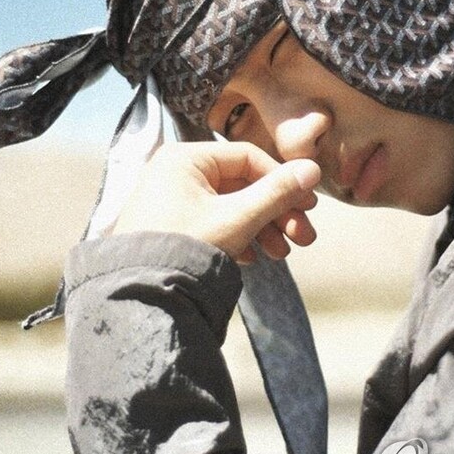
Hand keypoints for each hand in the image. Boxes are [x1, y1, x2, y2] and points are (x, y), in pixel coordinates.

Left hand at [112, 141, 320, 262]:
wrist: (140, 296)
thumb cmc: (186, 247)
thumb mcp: (239, 218)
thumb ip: (278, 192)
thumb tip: (313, 169)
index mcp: (186, 159)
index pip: (248, 158)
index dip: (283, 180)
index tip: (308, 205)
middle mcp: (176, 173)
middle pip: (242, 185)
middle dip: (277, 213)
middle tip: (304, 237)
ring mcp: (172, 201)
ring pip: (231, 206)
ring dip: (262, 228)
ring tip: (282, 255)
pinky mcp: (172, 226)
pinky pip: (215, 223)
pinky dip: (239, 237)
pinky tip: (254, 258)